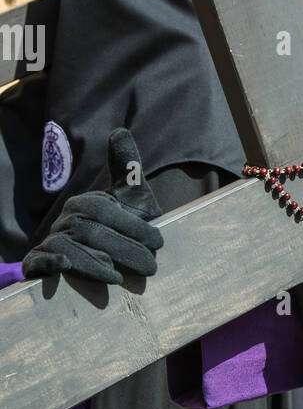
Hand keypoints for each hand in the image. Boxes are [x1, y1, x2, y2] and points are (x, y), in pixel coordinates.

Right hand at [22, 128, 163, 284]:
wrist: (108, 260)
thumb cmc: (124, 228)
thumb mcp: (131, 199)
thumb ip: (129, 169)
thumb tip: (119, 131)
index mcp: (85, 203)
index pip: (106, 210)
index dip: (133, 226)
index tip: (158, 241)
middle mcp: (66, 219)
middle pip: (92, 232)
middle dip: (123, 250)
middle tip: (150, 266)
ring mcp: (53, 240)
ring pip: (69, 250)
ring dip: (95, 265)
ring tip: (121, 277)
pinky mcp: (40, 262)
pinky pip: (38, 261)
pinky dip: (50, 263)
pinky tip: (65, 267)